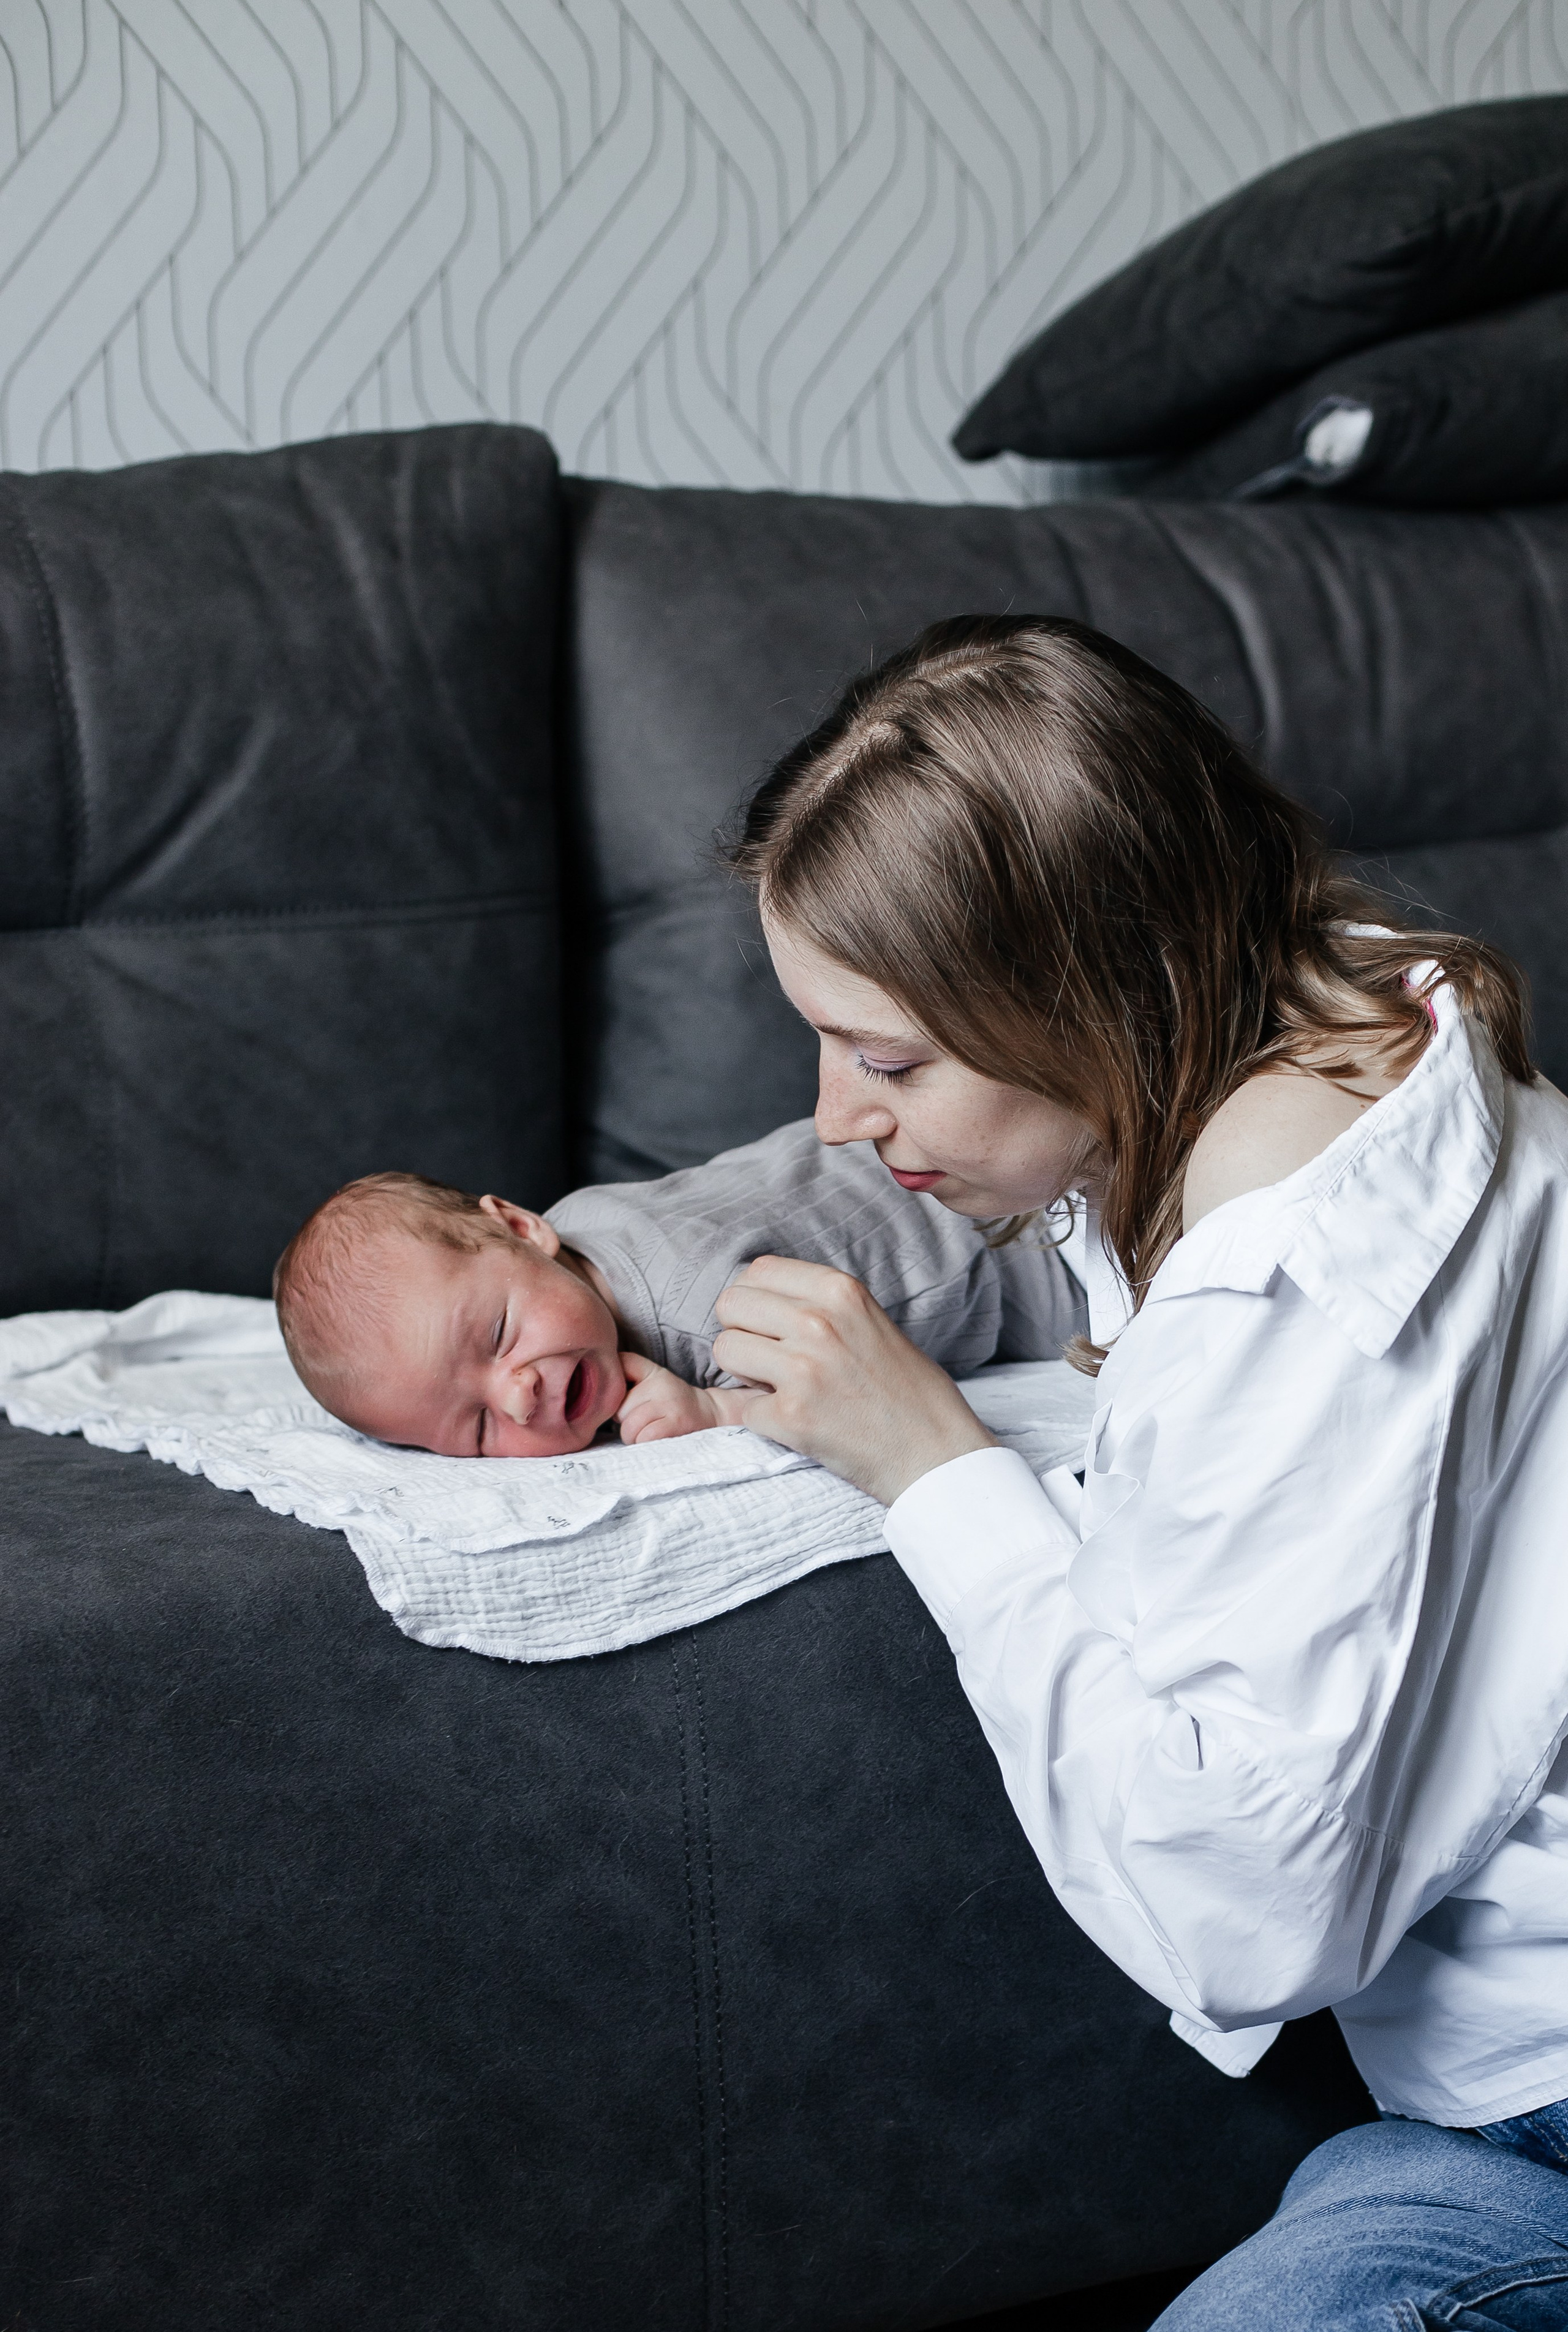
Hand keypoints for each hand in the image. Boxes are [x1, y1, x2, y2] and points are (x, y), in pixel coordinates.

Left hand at [616, 1352, 724, 1444]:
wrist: (710, 1415)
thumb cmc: (670, 1402)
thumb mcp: (651, 1380)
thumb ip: (625, 1374)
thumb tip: (593, 1390)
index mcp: (652, 1371)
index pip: (621, 1365)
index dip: (614, 1387)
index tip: (622, 1397)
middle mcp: (661, 1384)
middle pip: (619, 1409)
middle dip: (624, 1421)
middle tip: (640, 1421)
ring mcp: (669, 1403)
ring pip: (629, 1427)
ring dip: (633, 1437)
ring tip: (646, 1432)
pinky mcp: (675, 1424)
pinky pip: (644, 1438)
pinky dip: (644, 1444)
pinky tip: (654, 1440)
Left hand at [712, 1257, 995, 1504]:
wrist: (938, 1454)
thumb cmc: (908, 1392)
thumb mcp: (869, 1321)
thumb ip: (817, 1304)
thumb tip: (753, 1296)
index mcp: (840, 1290)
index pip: (757, 1270)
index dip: (755, 1301)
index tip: (772, 1326)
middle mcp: (818, 1320)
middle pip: (731, 1305)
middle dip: (743, 1333)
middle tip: (773, 1361)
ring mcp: (803, 1368)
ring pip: (725, 1350)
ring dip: (745, 1375)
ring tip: (785, 1390)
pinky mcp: (792, 1416)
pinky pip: (742, 1408)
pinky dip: (764, 1421)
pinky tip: (801, 1424)